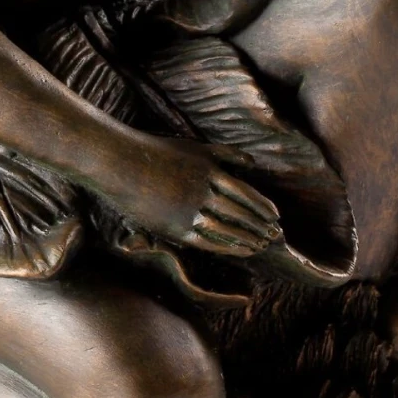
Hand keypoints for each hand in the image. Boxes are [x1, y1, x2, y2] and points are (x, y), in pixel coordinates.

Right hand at [95, 134, 282, 255]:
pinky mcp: (173, 227)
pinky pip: (206, 241)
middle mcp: (202, 191)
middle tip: (275, 237)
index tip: (276, 218)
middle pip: (239, 214)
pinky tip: (239, 251)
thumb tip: (253, 163)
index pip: (245, 193)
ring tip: (261, 247)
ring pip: (226, 230)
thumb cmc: (158, 151)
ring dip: (247, 240)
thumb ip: (225, 153)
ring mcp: (187, 210)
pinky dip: (226, 247)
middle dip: (259, 227)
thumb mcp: (195, 147)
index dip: (263, 207)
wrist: (121, 163)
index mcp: (209, 171)